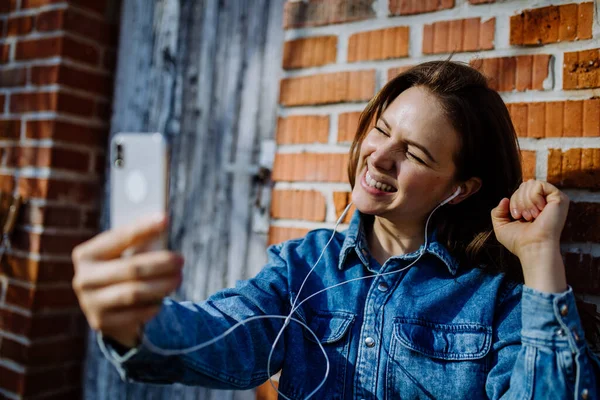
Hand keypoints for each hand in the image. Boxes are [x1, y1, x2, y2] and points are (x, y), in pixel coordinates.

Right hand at [72, 214, 183, 347]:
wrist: (107, 309)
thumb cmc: (121, 272)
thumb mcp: (125, 255)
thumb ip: (140, 243)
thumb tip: (162, 224)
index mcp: (86, 255)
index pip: (119, 237)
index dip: (143, 227)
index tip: (165, 219)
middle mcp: (83, 279)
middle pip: (131, 268)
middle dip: (161, 263)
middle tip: (181, 260)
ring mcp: (90, 303)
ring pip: (134, 292)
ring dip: (162, 285)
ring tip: (178, 278)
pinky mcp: (101, 322)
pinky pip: (136, 313)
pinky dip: (153, 305)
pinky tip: (163, 299)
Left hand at [491, 180, 568, 292]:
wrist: (532, 248)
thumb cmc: (518, 241)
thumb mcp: (501, 226)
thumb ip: (498, 212)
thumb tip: (504, 199)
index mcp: (536, 206)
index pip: (521, 190)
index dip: (514, 201)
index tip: (517, 217)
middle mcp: (546, 201)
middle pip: (525, 184)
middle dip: (518, 200)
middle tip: (524, 217)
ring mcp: (553, 199)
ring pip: (531, 183)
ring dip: (525, 201)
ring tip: (531, 216)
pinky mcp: (559, 198)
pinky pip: (539, 184)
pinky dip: (533, 198)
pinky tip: (539, 212)